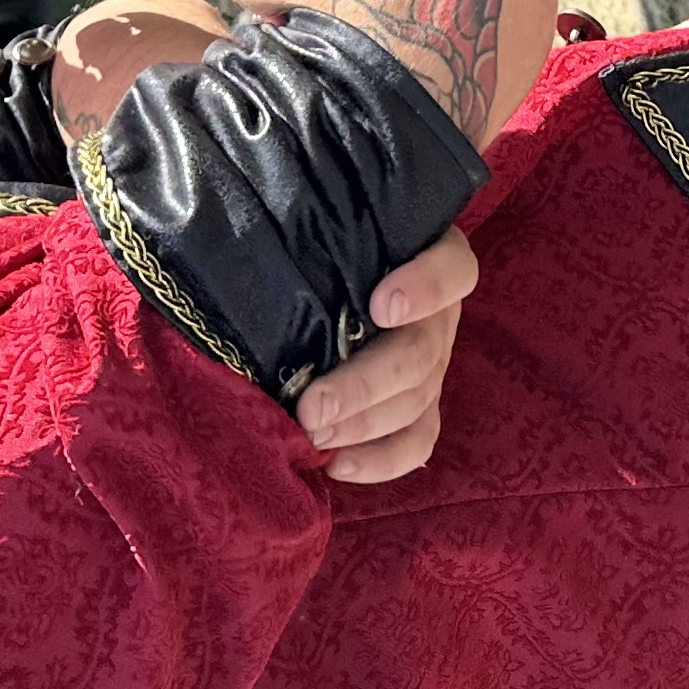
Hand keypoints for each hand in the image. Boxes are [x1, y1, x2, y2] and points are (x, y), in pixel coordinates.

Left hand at [290, 229, 477, 484]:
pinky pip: (417, 440)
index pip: (451, 266)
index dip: (427, 287)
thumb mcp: (309, 222)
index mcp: (424, 253)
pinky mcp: (419, 403)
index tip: (381, 306)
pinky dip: (381, 460)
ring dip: (363, 425)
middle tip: (311, 408)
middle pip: (422, 351)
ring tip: (312, 436)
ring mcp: (432, 360)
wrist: (313, 276)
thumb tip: (237, 223)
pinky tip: (337, 465)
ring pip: (417, 400)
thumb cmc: (307, 237)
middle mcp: (436, 310)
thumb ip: (295, 223)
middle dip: (366, 385)